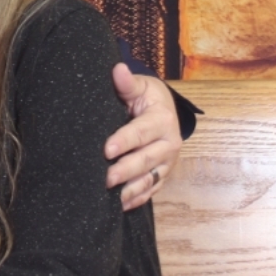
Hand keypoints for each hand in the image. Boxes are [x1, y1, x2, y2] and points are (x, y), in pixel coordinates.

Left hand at [106, 65, 181, 208]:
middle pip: (146, 160)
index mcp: (162, 120)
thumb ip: (127, 83)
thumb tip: (117, 69)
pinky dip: (137, 199)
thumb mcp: (140, 87)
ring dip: (131, 189)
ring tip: (112, 198)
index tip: (107, 149)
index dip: (124, 141)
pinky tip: (121, 205)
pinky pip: (151, 190)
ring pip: (149, 179)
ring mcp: (167, 162)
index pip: (141, 133)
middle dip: (126, 170)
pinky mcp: (162, 175)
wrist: (165, 110)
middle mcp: (169, 144)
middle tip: (106, 178)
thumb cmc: (147, 98)